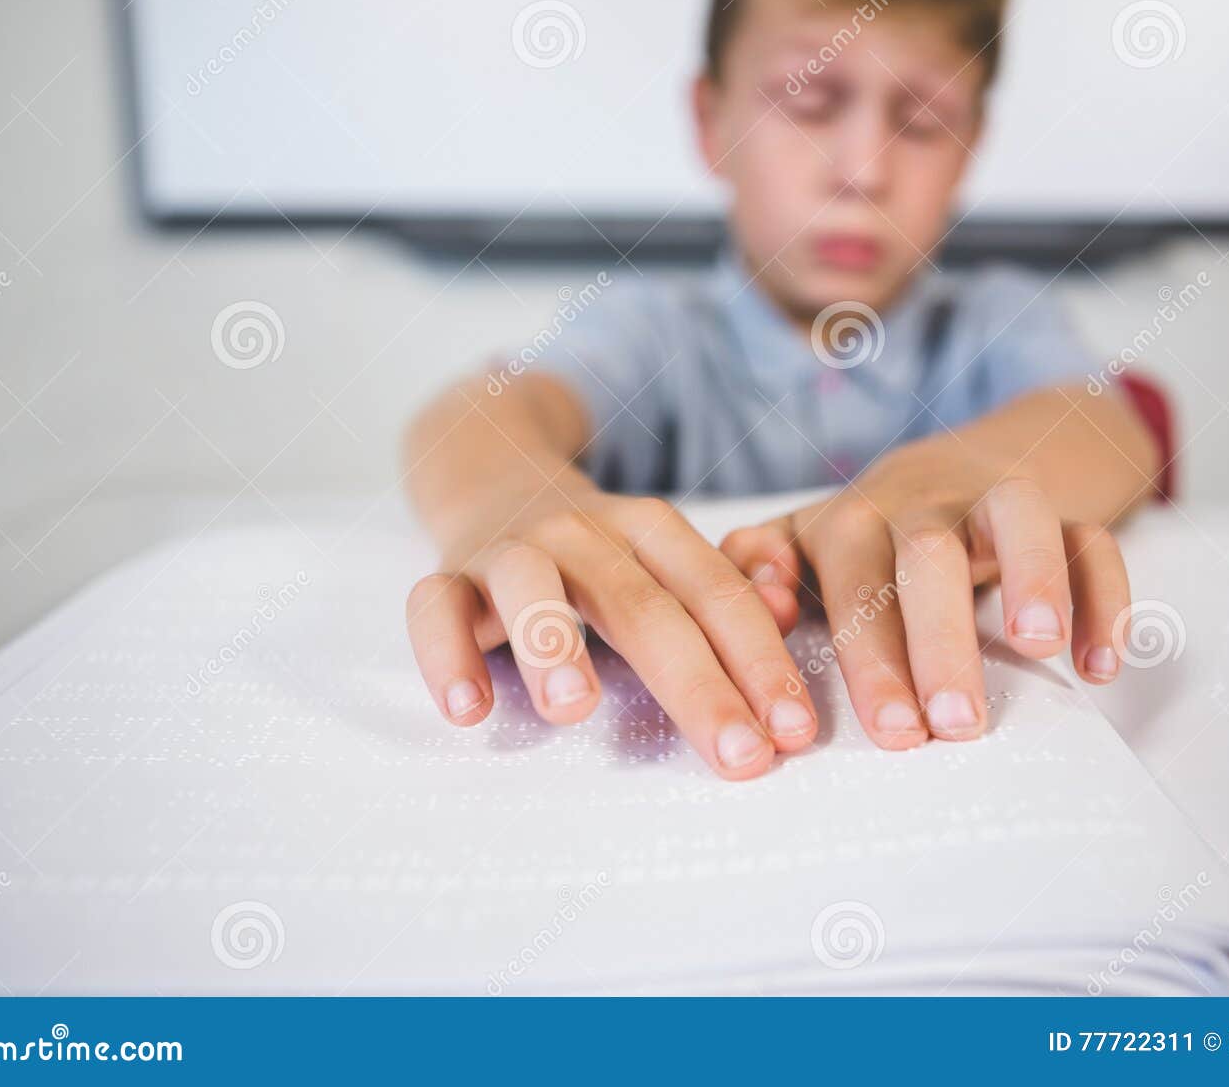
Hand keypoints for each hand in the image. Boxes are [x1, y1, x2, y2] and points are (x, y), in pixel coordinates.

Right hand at [405, 478, 816, 779]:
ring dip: (553, 644)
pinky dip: (445, 654)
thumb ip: (722, 591)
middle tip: (739, 753)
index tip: (795, 730)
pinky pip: (433, 608)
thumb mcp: (663, 559)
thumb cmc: (598, 554)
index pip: (715, 595)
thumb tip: (786, 612)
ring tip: (576, 709)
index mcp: (650, 530)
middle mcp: (582, 532)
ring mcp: (510, 551)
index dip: (760, 660)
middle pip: (642, 605)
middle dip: (696, 684)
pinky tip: (467, 711)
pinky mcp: (447, 575)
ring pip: (529, 586)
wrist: (493, 476)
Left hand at [719, 440, 1130, 748]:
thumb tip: (751, 600)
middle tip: (954, 723)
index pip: (853, 585)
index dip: (869, 658)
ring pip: (1016, 514)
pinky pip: (1091, 537)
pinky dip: (1104, 594)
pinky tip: (1102, 664)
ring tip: (1037, 649)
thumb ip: (761, 568)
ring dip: (1030, 576)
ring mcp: (993, 500)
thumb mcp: (803, 549)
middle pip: (927, 553)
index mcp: (851, 523)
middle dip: (939, 639)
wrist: (954, 467)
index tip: (893, 733)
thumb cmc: (866, 537)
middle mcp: (921, 504)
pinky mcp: (1061, 511)